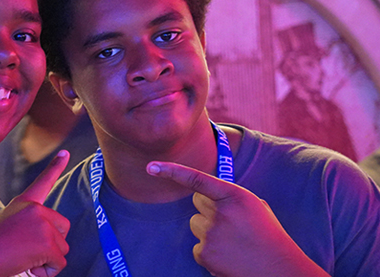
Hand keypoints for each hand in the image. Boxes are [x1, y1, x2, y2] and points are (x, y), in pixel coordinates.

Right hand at [0, 150, 70, 276]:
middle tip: (27, 251)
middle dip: (52, 245)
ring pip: (62, 249)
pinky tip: (28, 268)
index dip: (56, 166)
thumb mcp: (9, 227)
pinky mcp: (47, 243)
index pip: (43, 182)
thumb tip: (53, 242)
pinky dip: (47, 273)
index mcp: (23, 202)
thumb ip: (31, 225)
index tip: (66, 152)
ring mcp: (43, 224)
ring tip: (23, 260)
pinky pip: (59, 264)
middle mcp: (36, 209)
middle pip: (63, 228)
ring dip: (47, 261)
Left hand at [146, 161, 327, 276]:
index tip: (151, 167)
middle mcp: (220, 213)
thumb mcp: (256, 207)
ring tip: (233, 242)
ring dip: (208, 230)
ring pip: (195, 224)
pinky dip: (209, 251)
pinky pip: (197, 246)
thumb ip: (231, 197)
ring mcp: (211, 234)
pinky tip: (228, 256)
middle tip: (231, 223)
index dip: (172, 171)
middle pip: (196, 202)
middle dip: (208, 208)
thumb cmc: (268, 236)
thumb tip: (206, 194)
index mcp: (235, 196)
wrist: (281, 271)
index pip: (197, 179)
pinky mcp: (204, 254)